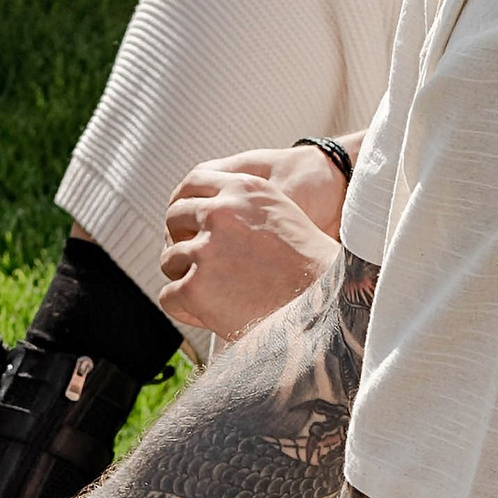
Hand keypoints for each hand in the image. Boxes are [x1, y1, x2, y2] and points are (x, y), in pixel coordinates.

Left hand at [160, 147, 344, 347]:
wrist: (329, 305)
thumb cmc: (314, 268)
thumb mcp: (283, 215)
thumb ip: (245, 208)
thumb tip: (208, 215)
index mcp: (244, 189)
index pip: (193, 183)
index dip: (188, 208)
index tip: (189, 227)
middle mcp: (221, 212)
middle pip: (175, 218)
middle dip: (183, 241)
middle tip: (200, 264)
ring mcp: (205, 250)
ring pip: (170, 259)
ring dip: (186, 277)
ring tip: (214, 294)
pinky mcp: (195, 287)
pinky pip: (168, 296)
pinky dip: (185, 308)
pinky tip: (209, 314)